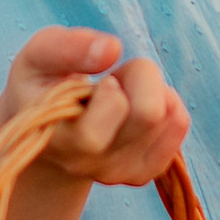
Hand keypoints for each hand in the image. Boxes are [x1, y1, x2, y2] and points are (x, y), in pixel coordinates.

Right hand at [0, 26, 190, 201]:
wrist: (50, 127)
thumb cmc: (44, 82)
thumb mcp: (40, 54)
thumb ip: (68, 47)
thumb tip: (112, 49)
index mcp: (53, 138)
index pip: (100, 127)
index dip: (113, 90)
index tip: (101, 79)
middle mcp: (83, 163)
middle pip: (148, 114)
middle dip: (141, 77)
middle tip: (116, 76)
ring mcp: (114, 172)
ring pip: (168, 117)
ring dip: (154, 90)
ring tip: (124, 90)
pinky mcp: (141, 172)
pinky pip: (178, 127)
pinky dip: (170, 105)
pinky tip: (142, 103)